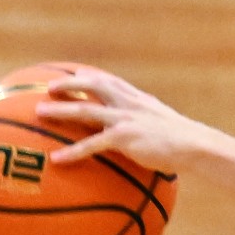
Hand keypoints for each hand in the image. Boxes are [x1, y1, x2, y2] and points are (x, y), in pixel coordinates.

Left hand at [34, 67, 222, 173]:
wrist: (195, 145)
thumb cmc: (185, 142)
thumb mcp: (166, 126)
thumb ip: (152, 127)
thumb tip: (148, 139)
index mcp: (138, 100)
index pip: (110, 81)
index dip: (90, 77)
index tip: (75, 74)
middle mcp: (128, 104)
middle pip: (92, 86)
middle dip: (68, 84)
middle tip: (48, 87)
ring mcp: (124, 118)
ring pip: (84, 110)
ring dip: (60, 110)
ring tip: (40, 112)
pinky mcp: (123, 137)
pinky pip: (91, 144)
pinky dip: (72, 152)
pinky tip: (57, 160)